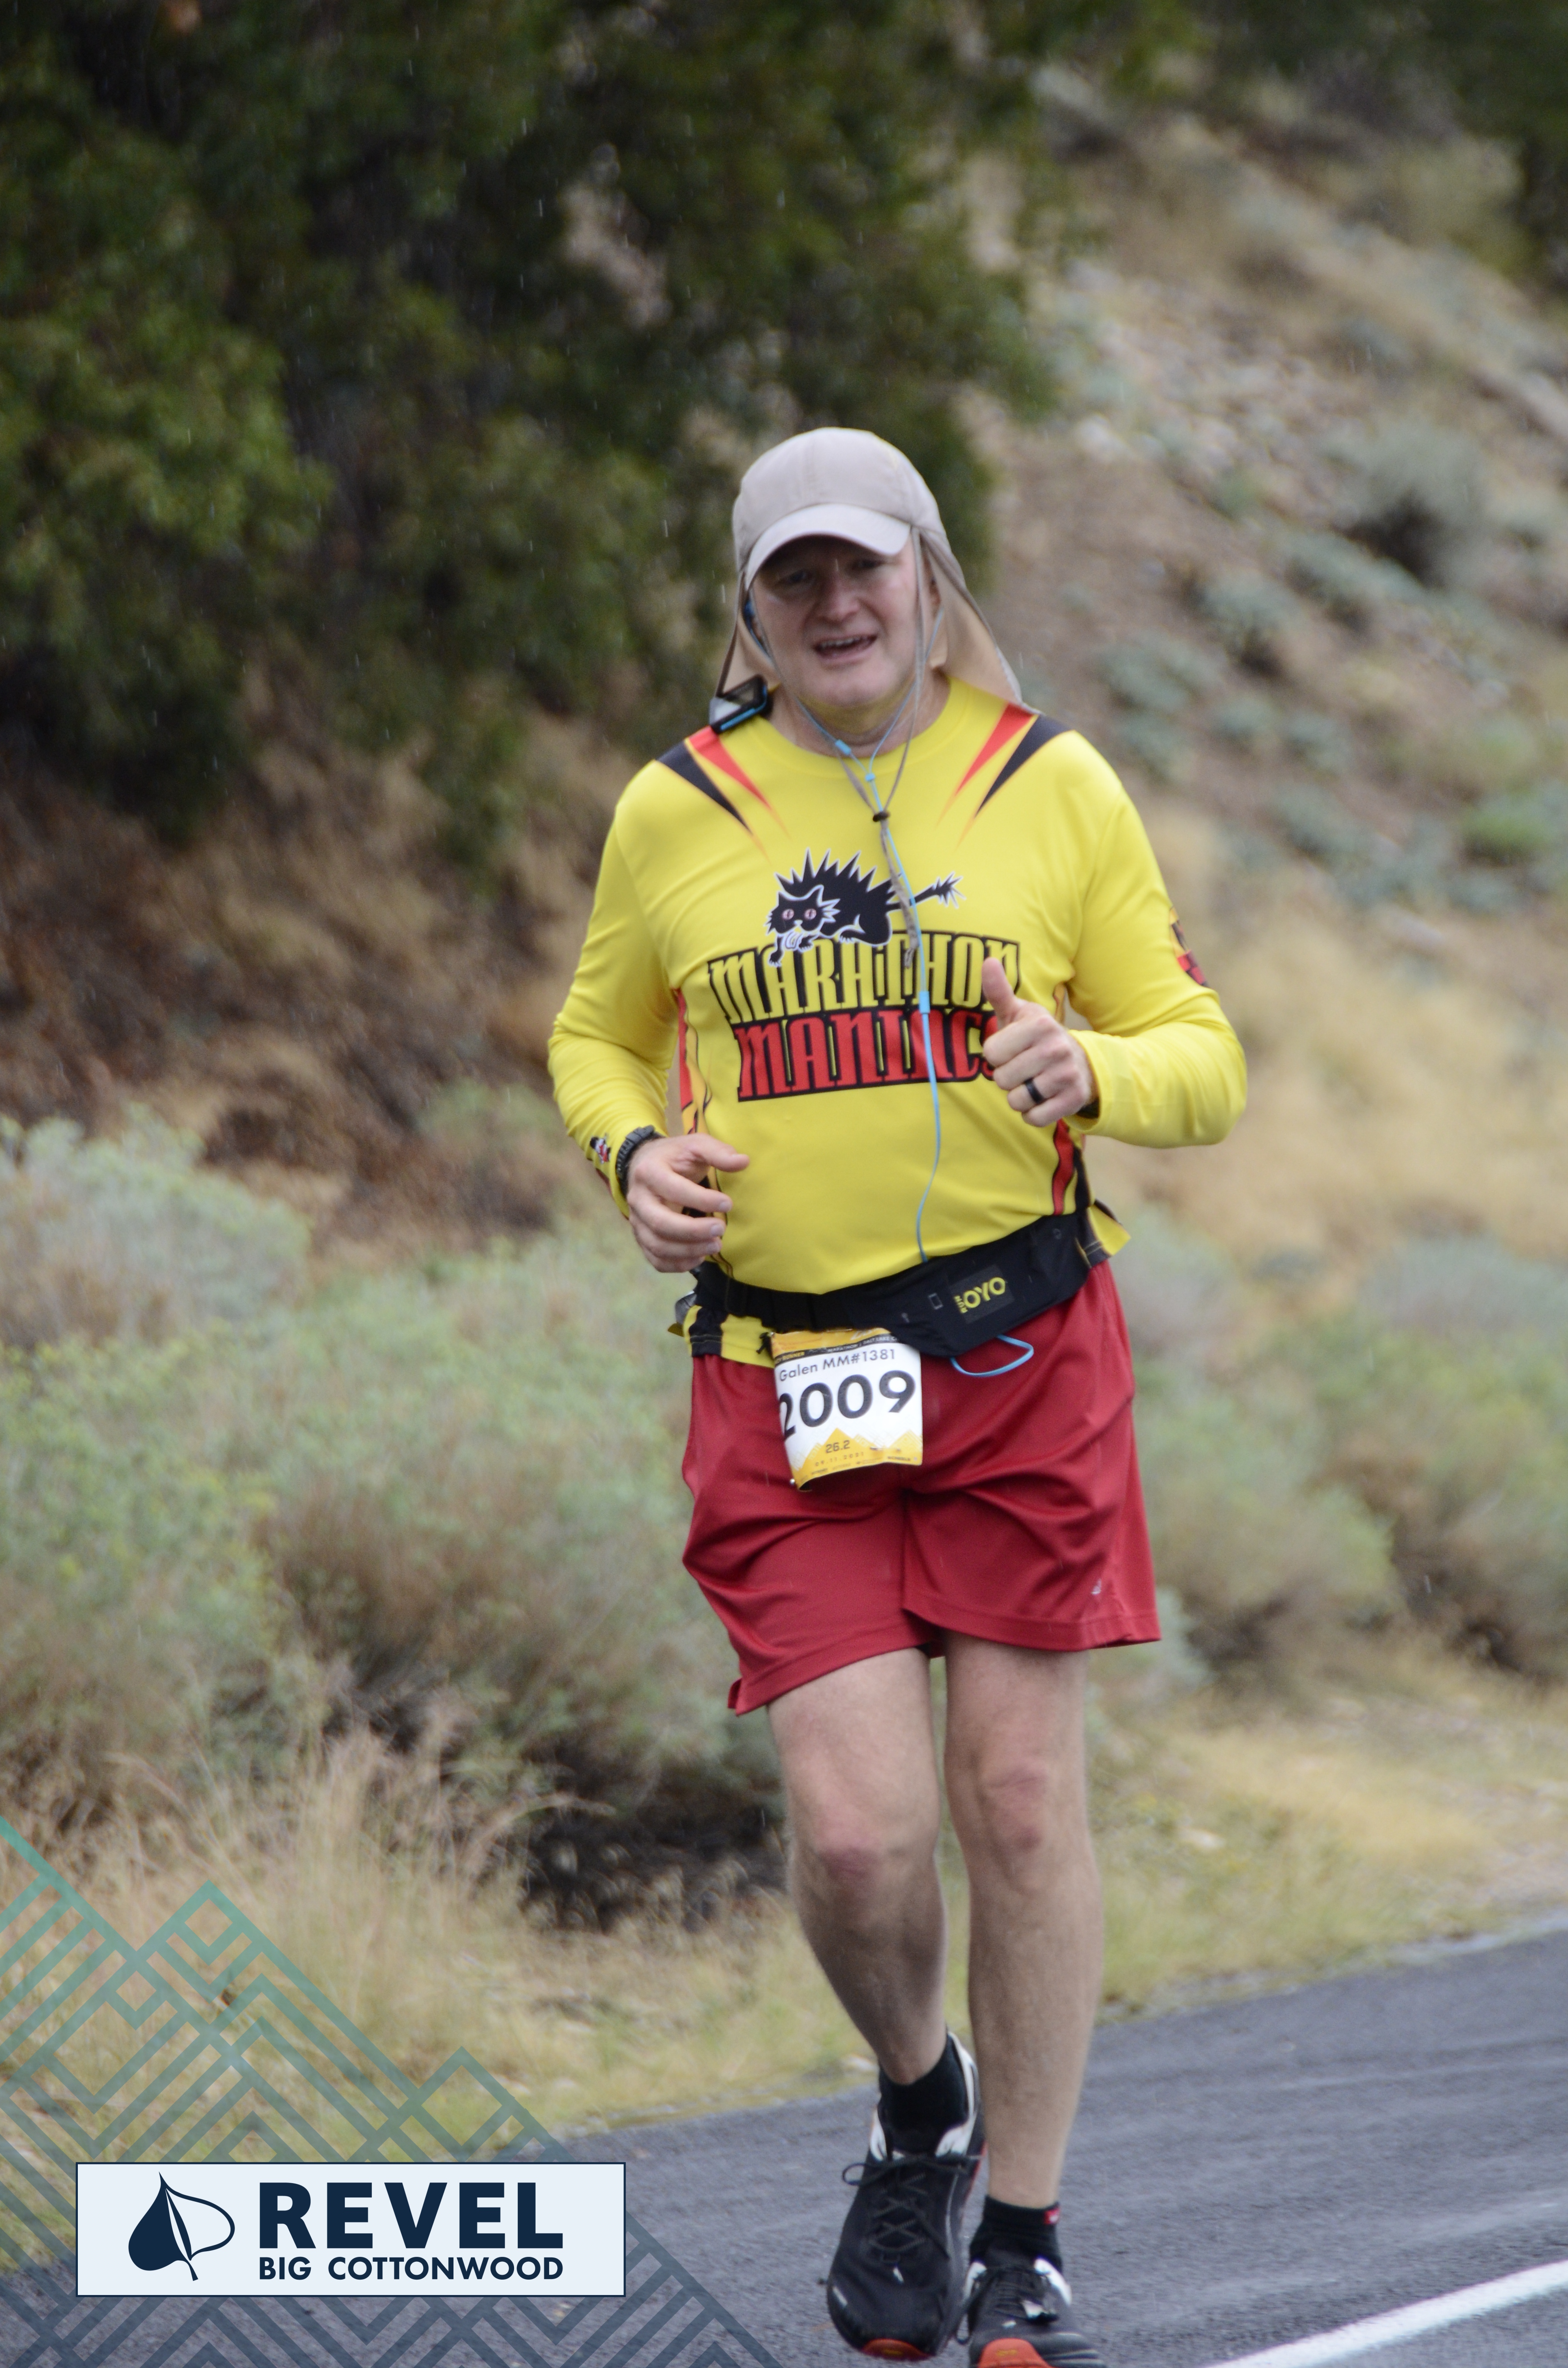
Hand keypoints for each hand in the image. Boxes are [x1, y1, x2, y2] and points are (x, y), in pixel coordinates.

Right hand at [625, 1131, 749, 1273]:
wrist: (644, 1164)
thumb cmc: (675, 1157)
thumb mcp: (695, 1145)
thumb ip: (717, 1151)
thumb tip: (743, 1161)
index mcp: (649, 1172)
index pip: (673, 1189)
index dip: (701, 1199)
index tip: (728, 1203)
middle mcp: (638, 1199)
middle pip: (661, 1223)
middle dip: (693, 1231)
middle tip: (721, 1229)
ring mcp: (637, 1221)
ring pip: (657, 1245)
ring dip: (688, 1250)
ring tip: (715, 1245)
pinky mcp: (641, 1237)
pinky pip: (655, 1258)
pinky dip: (676, 1264)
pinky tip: (699, 1257)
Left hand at [980, 956, 1096, 1128]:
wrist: (1081, 1062)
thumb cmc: (1038, 1037)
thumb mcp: (1020, 1013)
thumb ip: (999, 992)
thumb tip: (988, 960)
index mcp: (1039, 1025)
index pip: (991, 1054)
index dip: (997, 1055)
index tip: (1013, 1049)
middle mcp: (1056, 1048)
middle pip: (1002, 1079)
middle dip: (1007, 1077)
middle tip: (1024, 1067)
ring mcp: (1067, 1075)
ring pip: (1016, 1101)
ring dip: (1019, 1096)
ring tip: (1033, 1081)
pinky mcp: (1073, 1100)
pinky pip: (1033, 1118)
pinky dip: (1032, 1113)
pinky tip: (1043, 1097)